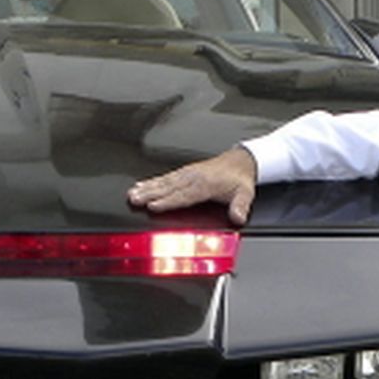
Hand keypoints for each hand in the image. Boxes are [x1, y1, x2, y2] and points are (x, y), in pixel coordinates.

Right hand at [127, 147, 258, 225]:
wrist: (241, 161)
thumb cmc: (239, 179)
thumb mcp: (245, 193)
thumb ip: (241, 206)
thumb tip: (238, 217)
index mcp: (206, 184)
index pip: (184, 195)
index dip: (168, 201)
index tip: (153, 205)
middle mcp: (194, 177)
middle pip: (168, 188)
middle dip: (150, 194)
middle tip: (134, 199)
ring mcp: (188, 173)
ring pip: (164, 181)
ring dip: (147, 188)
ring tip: (133, 193)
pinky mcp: (184, 172)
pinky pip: (166, 177)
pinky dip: (152, 181)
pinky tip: (141, 185)